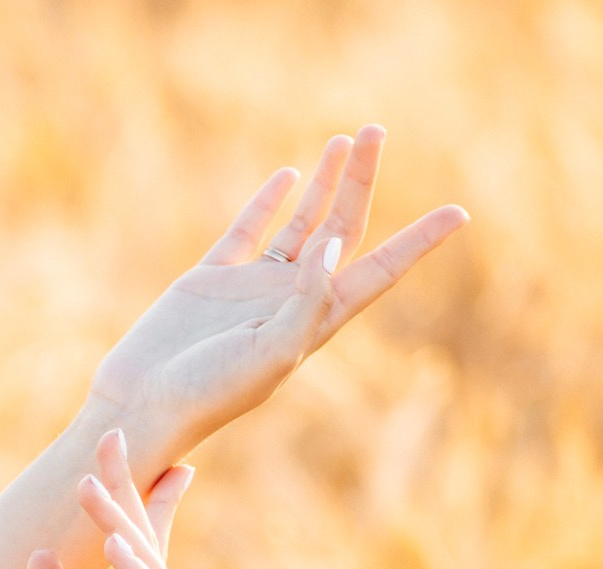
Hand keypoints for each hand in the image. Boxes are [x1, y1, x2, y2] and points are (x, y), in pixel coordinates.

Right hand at [86, 127, 468, 456]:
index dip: (420, 242)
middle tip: (375, 131)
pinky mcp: (213, 278)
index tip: (458, 213)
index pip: (381, 270)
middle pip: (342, 229)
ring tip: (345, 140)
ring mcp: (253, 286)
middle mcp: (292, 297)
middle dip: (361, 181)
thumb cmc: (211, 392)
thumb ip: (307, 298)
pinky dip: (269, 200)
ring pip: (303, 222)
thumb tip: (333, 242)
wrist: (144, 403)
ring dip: (326, 183)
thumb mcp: (272, 351)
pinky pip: (250, 229)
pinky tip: (290, 175)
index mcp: (317, 320)